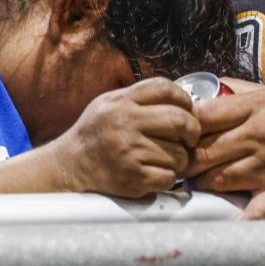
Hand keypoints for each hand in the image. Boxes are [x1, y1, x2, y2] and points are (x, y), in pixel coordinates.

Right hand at [54, 78, 199, 198]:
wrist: (71, 165)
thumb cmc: (95, 133)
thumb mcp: (110, 103)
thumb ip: (139, 98)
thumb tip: (180, 100)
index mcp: (121, 101)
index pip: (163, 88)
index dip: (183, 98)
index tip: (187, 109)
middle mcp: (126, 122)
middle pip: (179, 119)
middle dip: (193, 130)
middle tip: (190, 137)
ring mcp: (130, 150)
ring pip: (179, 153)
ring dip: (180, 159)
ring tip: (167, 158)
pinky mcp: (133, 176)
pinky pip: (169, 177)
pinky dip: (168, 177)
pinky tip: (156, 172)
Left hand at [185, 79, 264, 219]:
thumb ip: (239, 91)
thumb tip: (212, 87)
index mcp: (253, 108)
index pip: (203, 116)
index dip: (184, 127)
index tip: (178, 134)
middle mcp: (258, 136)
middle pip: (205, 152)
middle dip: (186, 161)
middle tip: (177, 165)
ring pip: (220, 179)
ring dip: (203, 185)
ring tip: (197, 184)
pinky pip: (257, 210)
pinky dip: (241, 218)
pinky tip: (227, 221)